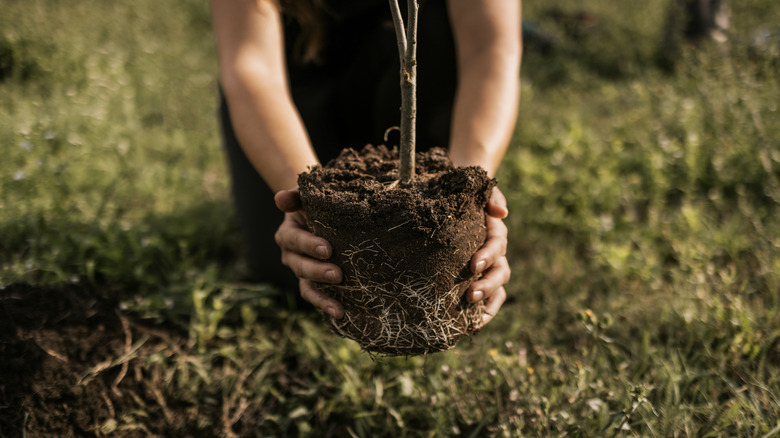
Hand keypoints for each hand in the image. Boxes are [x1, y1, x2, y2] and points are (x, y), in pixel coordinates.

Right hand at [274, 189, 344, 318]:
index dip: (309, 245)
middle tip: (338, 275)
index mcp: (288, 234)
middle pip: (300, 266)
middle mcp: (291, 255)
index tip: (328, 249)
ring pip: (307, 287)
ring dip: (322, 298)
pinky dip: (327, 306)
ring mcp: (302, 272)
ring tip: (338, 308)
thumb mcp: (306, 196)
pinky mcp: (314, 283)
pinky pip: (317, 297)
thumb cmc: (316, 204)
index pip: (295, 240)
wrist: (322, 216)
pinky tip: (342, 314)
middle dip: (318, 272)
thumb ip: (294, 196)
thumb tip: (280, 199)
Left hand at [466, 186, 509, 326]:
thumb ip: (490, 196)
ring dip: (487, 302)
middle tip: (471, 295)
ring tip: (471, 316)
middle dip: (487, 284)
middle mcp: (496, 252)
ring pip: (497, 287)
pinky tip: (471, 327)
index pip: (497, 243)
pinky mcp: (480, 278)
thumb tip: (501, 212)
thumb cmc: (467, 196)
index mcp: (494, 231)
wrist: (456, 199)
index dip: (488, 254)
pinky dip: (483, 314)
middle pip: (500, 270)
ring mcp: (490, 267)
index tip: (474, 264)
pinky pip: (489, 299)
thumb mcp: (478, 190)